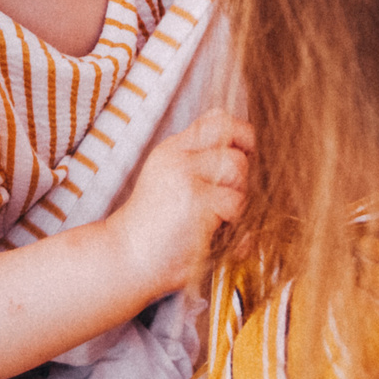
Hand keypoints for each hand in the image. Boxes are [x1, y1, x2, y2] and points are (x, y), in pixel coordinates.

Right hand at [109, 109, 253, 297]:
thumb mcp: (172, 186)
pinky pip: (235, 203)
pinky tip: (215, 237)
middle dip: (242, 178)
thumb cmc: (155, 233)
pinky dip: (234, 225)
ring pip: (238, 169)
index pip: (217, 120)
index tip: (249, 155)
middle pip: (233, 145)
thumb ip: (202, 170)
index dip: (242, 134)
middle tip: (227, 203)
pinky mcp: (195, 200)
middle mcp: (176, 156)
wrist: (125, 258)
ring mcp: (184, 175)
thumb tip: (252, 164)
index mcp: (172, 151)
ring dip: (238, 200)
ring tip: (219, 221)